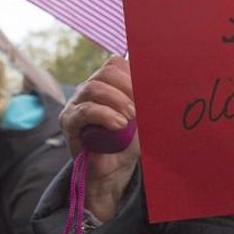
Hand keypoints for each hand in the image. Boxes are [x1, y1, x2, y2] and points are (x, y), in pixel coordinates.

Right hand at [59, 56, 140, 220]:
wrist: (114, 170)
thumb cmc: (129, 141)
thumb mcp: (143, 118)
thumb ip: (147, 100)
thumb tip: (164, 86)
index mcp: (106, 84)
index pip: (115, 64)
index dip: (133, 74)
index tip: (148, 90)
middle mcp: (89, 90)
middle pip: (105, 72)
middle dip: (127, 86)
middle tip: (140, 107)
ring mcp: (76, 103)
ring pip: (94, 88)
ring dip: (117, 100)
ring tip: (131, 117)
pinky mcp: (69, 121)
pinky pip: (85, 111)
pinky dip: (105, 115)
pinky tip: (119, 125)